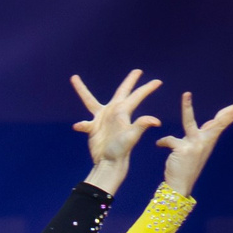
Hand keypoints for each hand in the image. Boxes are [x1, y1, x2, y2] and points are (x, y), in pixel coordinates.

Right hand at [70, 69, 161, 191]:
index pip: (137, 96)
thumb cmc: (121, 150)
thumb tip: (155, 121)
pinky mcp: (92, 128)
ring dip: (82, 91)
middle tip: (137, 71)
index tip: (158, 82)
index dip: (147, 88)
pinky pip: (84, 124)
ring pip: (90, 101)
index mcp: (123, 111)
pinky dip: (82, 125)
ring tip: (74, 78)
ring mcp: (102, 119)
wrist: (109, 162)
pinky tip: (78, 126)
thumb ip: (141, 125)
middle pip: (121, 91)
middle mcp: (113, 112)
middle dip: (129, 81)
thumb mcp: (131, 136)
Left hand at [156, 91, 232, 196]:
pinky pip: (170, 140)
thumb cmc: (187, 165)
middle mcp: (204, 142)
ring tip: (186, 94)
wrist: (179, 186)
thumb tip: (209, 123)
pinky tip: (160, 144)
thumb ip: (203, 134)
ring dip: (187, 108)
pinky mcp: (182, 150)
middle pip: (218, 123)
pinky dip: (164, 141)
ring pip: (190, 123)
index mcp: (209, 140)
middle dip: (231, 113)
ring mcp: (194, 145)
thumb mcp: (198, 148)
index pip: (222, 122)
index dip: (232, 113)